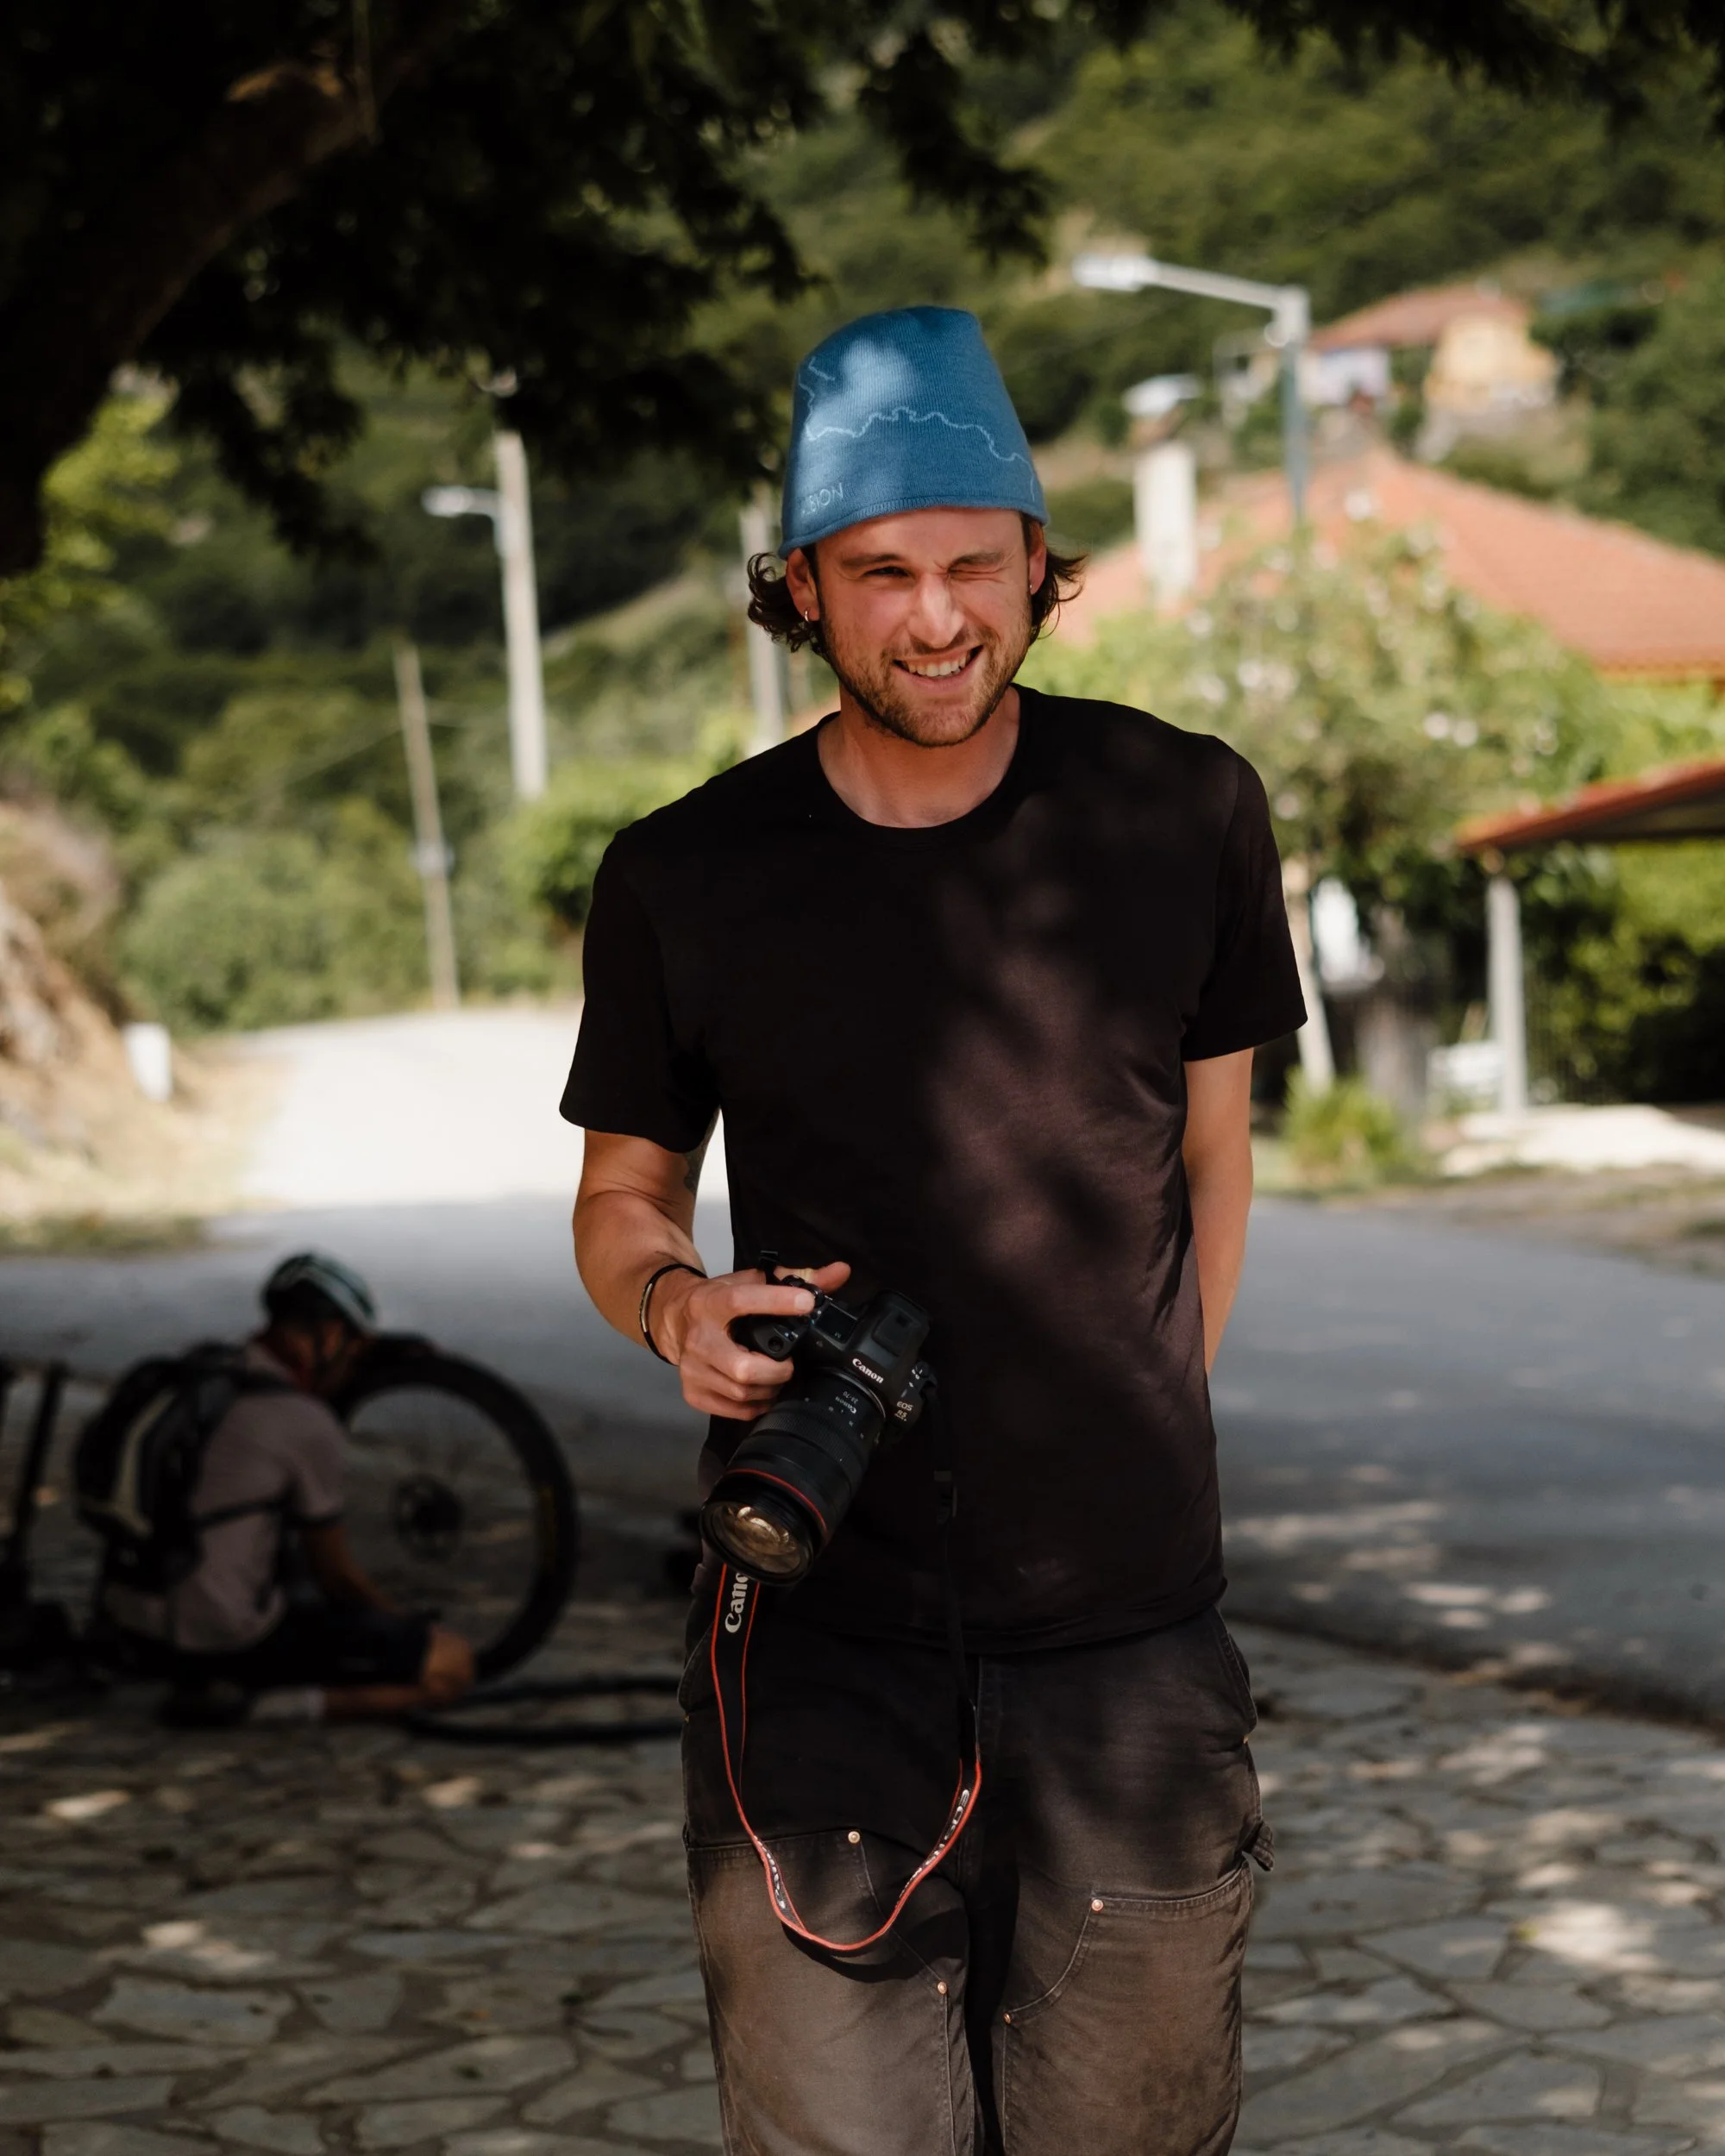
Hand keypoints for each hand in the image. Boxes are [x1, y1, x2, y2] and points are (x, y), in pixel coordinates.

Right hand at [654, 1261, 851, 1417]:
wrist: (675, 1319)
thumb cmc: (718, 1300)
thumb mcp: (749, 1281)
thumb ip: (795, 1277)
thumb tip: (840, 1272)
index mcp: (711, 1303)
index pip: (742, 1301)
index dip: (777, 1302)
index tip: (807, 1303)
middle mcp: (698, 1338)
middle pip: (742, 1367)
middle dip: (777, 1370)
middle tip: (790, 1364)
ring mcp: (693, 1369)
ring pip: (740, 1392)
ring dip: (769, 1388)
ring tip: (777, 1377)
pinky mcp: (692, 1392)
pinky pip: (732, 1410)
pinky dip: (755, 1404)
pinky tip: (762, 1391)